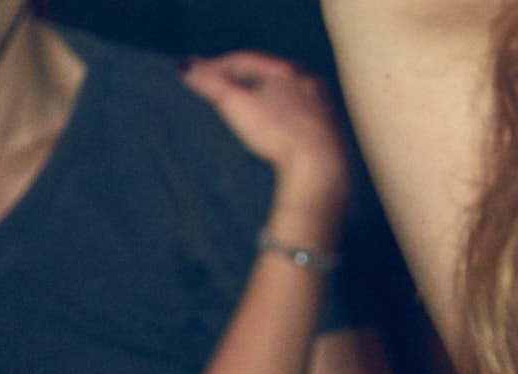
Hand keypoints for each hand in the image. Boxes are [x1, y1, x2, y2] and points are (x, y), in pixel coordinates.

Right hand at [184, 51, 350, 227]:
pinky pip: (303, 120)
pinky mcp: (332, 134)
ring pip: (288, 97)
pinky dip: (286, 122)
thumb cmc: (279, 133)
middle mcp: (308, 83)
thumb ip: (210, 83)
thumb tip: (185, 67)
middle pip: (268, 76)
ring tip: (249, 114)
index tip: (198, 76)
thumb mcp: (236, 104)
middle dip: (242, 82)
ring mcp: (323, 108)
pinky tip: (279, 135)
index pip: (244, 60)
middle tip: (221, 90)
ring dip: (266, 102)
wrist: (322, 169)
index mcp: (285, 71)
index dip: (217, 67)